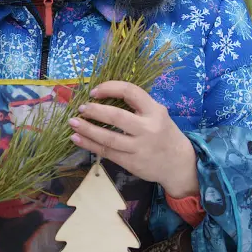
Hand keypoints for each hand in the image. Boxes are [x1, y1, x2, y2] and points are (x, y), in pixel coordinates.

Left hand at [69, 81, 199, 198]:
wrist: (179, 163)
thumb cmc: (163, 133)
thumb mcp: (157, 113)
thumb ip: (137, 105)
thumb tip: (103, 95)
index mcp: (155, 110)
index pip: (130, 92)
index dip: (109, 88)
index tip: (94, 91)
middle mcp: (148, 128)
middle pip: (116, 116)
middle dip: (95, 111)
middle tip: (81, 109)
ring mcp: (140, 147)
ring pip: (108, 138)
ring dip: (87, 129)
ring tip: (72, 123)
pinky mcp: (132, 162)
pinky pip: (107, 152)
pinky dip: (90, 145)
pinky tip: (78, 139)